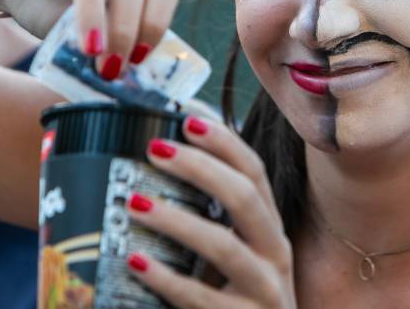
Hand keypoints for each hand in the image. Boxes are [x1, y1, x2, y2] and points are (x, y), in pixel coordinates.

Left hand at [126, 117, 297, 308]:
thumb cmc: (237, 299)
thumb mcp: (234, 254)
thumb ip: (210, 218)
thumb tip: (162, 158)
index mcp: (269, 229)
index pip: (255, 172)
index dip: (224, 142)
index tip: (187, 119)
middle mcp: (275, 254)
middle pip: (245, 197)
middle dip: (200, 168)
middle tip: (155, 150)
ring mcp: (264, 291)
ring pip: (224, 246)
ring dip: (176, 220)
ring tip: (133, 203)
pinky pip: (200, 297)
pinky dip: (166, 277)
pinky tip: (135, 261)